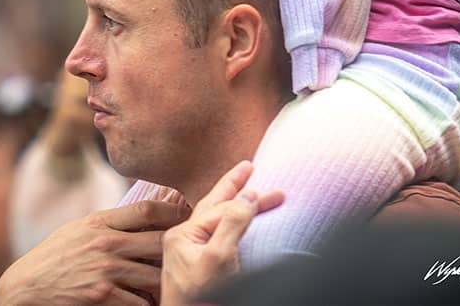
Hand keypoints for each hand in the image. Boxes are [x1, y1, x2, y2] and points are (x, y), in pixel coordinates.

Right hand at [0, 200, 189, 305]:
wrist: (24, 289)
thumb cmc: (54, 257)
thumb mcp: (79, 229)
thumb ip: (109, 223)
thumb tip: (144, 217)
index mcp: (101, 221)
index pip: (148, 209)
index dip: (175, 210)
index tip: (187, 214)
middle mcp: (106, 243)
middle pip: (160, 241)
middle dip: (177, 248)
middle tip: (188, 252)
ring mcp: (105, 271)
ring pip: (155, 275)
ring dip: (165, 281)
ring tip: (172, 282)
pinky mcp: (102, 298)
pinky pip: (140, 302)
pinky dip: (147, 304)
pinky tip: (147, 302)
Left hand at [160, 161, 283, 305]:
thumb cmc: (201, 300)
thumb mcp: (219, 260)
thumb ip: (232, 224)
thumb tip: (247, 195)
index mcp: (182, 234)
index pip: (223, 209)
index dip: (252, 200)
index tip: (277, 193)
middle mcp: (183, 240)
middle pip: (213, 204)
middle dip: (234, 185)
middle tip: (249, 166)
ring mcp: (190, 254)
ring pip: (213, 218)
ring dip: (230, 201)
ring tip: (243, 184)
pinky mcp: (199, 268)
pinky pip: (215, 235)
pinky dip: (228, 222)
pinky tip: (234, 218)